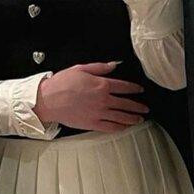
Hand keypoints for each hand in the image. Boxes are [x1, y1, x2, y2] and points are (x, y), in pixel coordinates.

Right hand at [35, 61, 149, 132]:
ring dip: (132, 118)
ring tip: (140, 119)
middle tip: (145, 109)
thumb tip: (114, 65)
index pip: (123, 87)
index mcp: (101, 85)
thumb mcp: (81, 69)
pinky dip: (120, 128)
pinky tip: (125, 127)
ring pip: (121, 117)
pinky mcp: (92, 124)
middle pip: (126, 104)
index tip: (140, 90)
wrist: (48, 100)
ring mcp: (99, 113)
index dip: (134, 88)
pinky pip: (110, 127)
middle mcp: (103, 100)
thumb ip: (100, 68)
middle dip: (137, 106)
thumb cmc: (62, 84)